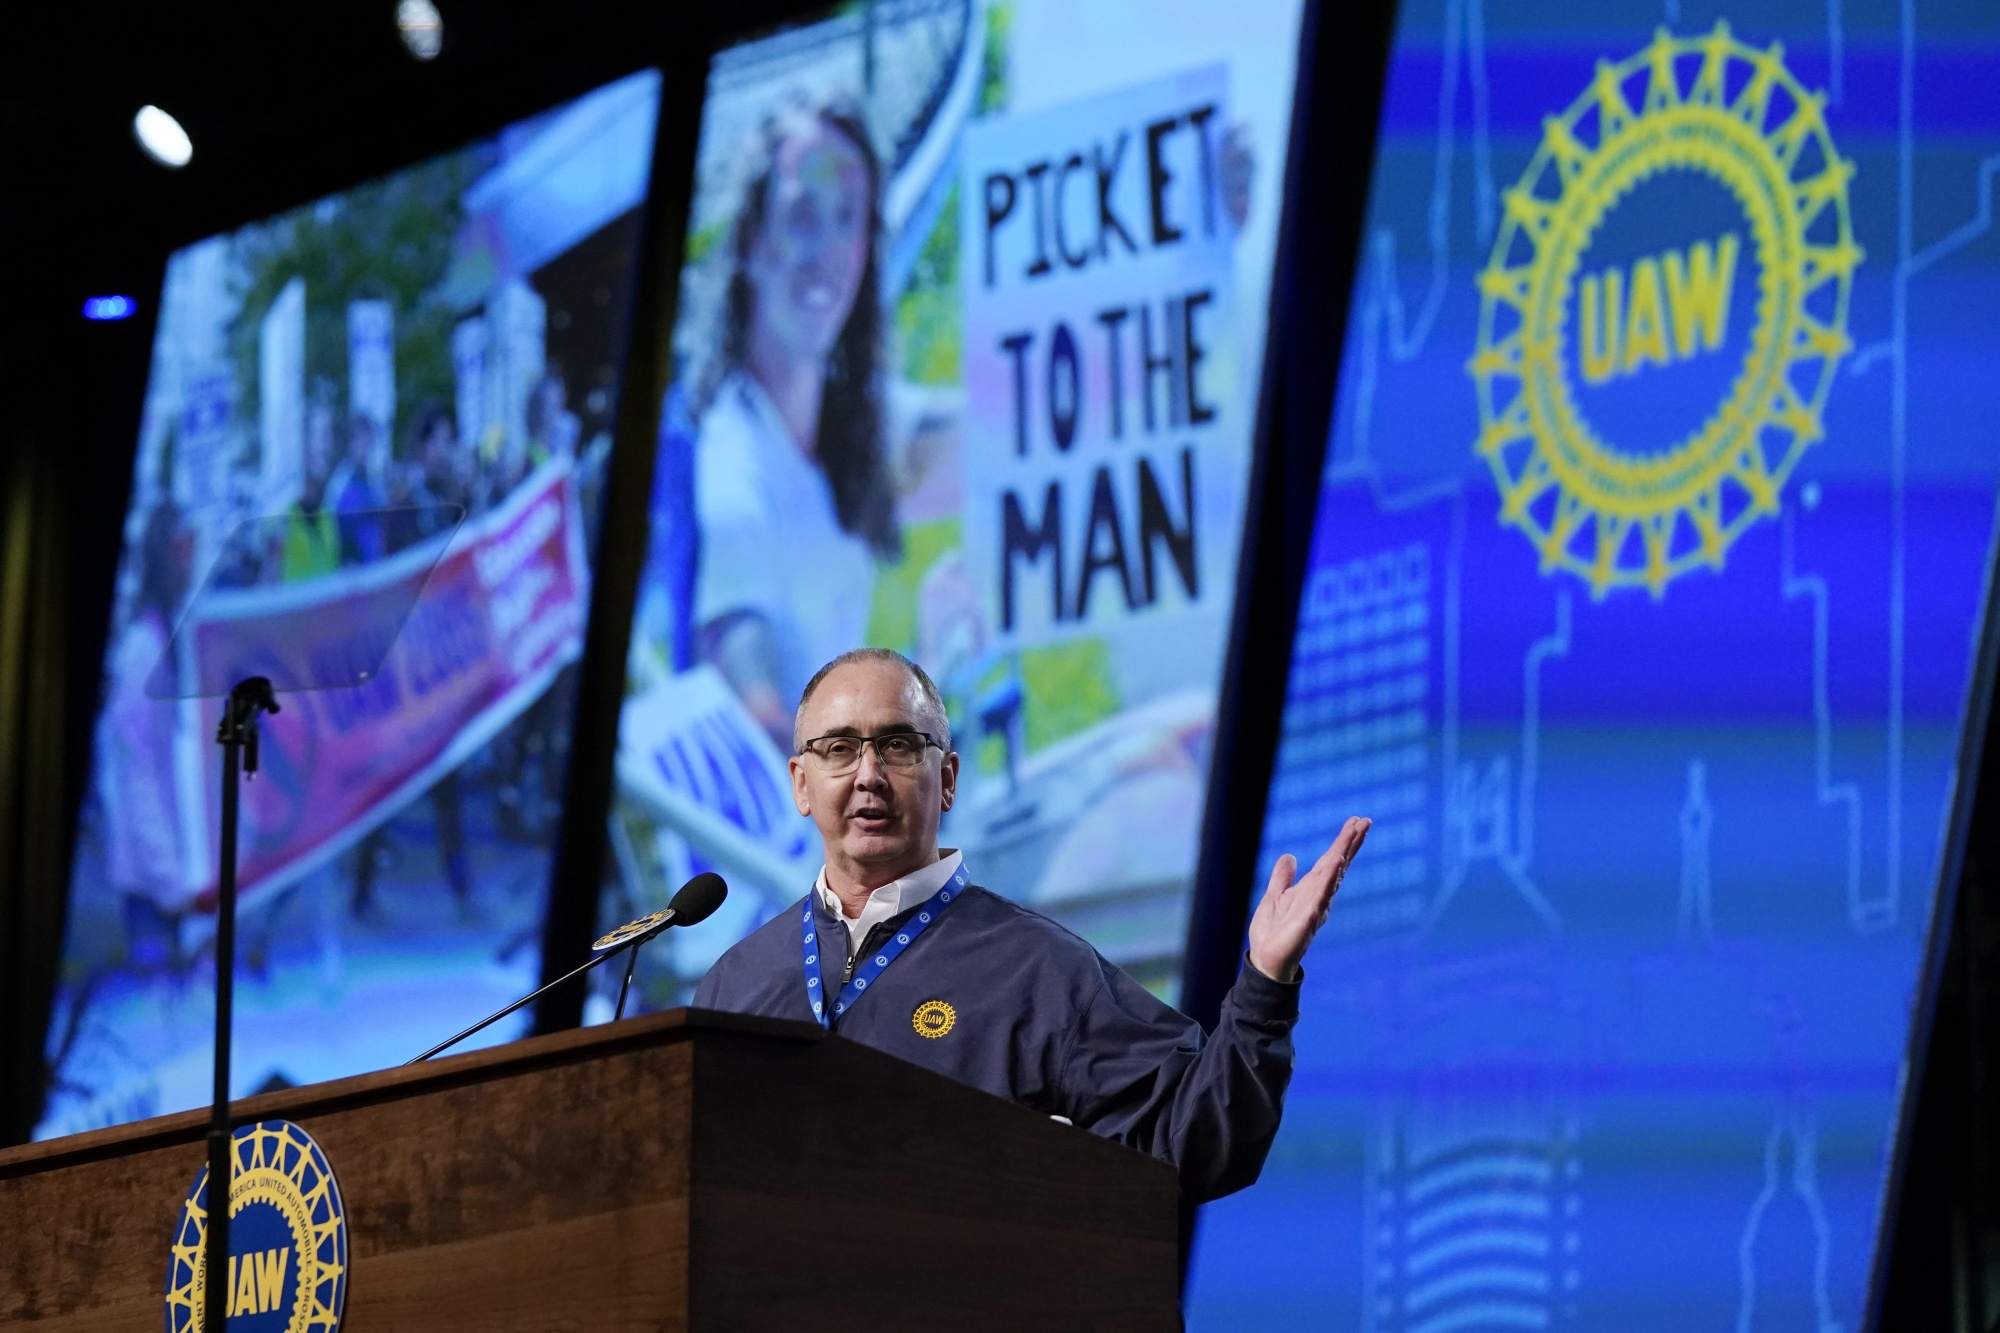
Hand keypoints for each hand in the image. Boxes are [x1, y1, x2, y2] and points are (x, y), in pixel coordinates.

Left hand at [1247, 817, 1370, 982]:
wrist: (1264, 960)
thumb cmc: (1272, 933)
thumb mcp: (1274, 897)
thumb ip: (1282, 878)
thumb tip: (1289, 856)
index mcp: (1310, 889)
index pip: (1330, 861)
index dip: (1343, 842)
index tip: (1355, 821)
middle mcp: (1317, 896)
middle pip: (1337, 864)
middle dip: (1349, 843)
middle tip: (1365, 821)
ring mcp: (1315, 907)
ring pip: (1331, 876)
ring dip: (1342, 854)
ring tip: (1353, 833)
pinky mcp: (1307, 920)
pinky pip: (1320, 897)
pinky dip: (1328, 880)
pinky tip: (1336, 865)